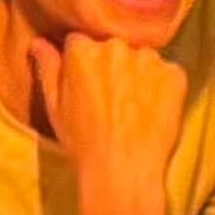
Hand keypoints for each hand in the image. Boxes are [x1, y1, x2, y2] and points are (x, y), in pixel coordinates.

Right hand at [27, 30, 188, 214]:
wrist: (123, 171)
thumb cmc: (84, 142)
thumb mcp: (55, 106)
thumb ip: (48, 68)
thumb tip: (39, 43)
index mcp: (83, 50)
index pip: (82, 43)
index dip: (84, 66)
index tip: (87, 86)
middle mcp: (117, 46)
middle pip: (115, 47)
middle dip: (113, 66)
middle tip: (112, 101)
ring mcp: (149, 59)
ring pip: (143, 59)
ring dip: (139, 75)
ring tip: (133, 109)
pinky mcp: (175, 74)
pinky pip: (168, 73)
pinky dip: (162, 88)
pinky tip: (152, 113)